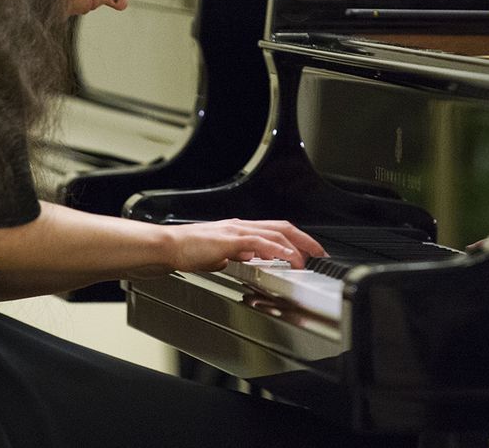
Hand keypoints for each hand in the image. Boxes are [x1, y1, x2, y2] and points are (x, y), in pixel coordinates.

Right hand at [162, 218, 325, 273]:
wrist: (169, 246)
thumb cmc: (187, 251)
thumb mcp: (219, 254)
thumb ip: (236, 256)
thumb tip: (249, 263)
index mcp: (239, 229)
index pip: (274, 229)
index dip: (295, 239)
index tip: (307, 250)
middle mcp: (241, 226)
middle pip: (282, 227)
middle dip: (304, 240)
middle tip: (319, 253)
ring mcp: (236, 232)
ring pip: (275, 233)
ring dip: (295, 247)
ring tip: (306, 260)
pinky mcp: (230, 241)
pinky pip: (260, 243)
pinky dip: (277, 250)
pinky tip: (287, 258)